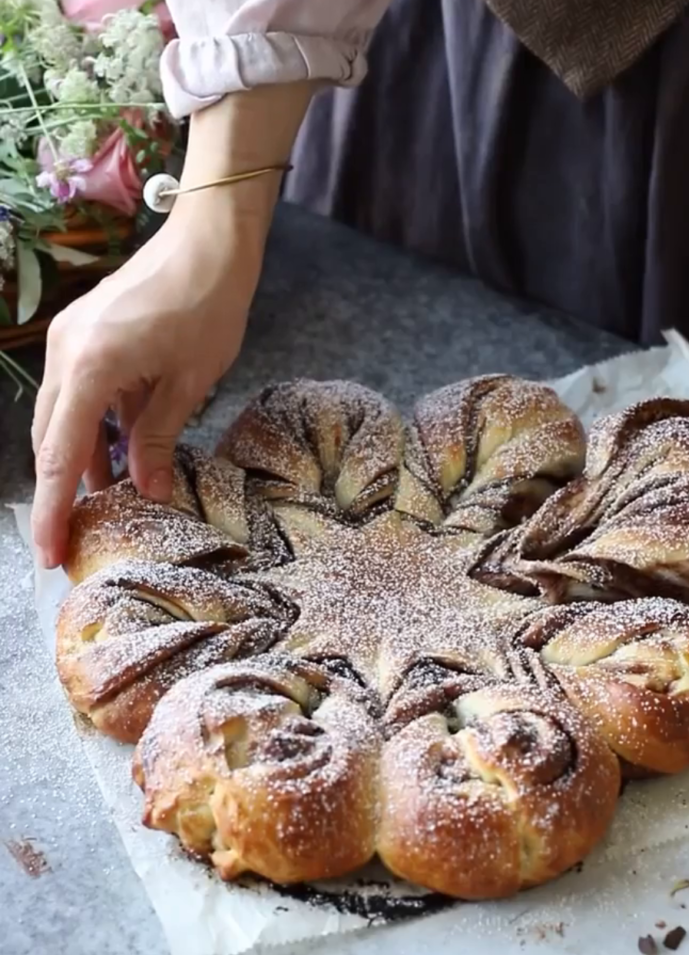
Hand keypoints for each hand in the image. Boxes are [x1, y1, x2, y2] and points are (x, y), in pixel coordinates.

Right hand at [30, 82, 314, 569]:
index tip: (51, 553)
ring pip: (65, 417)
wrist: (211, 240)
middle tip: (70, 540)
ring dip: (80, 459)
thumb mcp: (189, 383)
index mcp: (90, 367)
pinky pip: (82, 394)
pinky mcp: (87, 334)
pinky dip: (95, 428)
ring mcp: (72, 340)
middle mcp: (67, 353)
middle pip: (52, 438)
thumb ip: (158, 438)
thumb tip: (144, 491)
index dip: (53, 509)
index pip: (60, 455)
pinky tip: (115, 458)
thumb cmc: (209, 305)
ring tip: (99, 505)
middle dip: (59, 491)